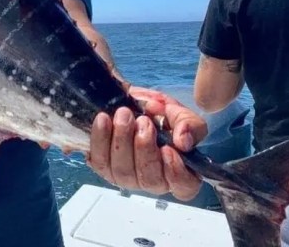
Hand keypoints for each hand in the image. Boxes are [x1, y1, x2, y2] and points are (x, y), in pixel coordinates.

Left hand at [87, 86, 207, 200]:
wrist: (127, 102)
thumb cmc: (156, 113)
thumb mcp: (177, 113)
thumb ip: (188, 125)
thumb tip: (183, 142)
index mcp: (178, 171)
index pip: (184, 187)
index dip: (176, 173)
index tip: (167, 148)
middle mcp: (152, 180)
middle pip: (149, 179)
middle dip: (144, 148)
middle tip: (142, 121)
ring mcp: (127, 177)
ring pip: (123, 172)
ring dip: (122, 141)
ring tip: (124, 115)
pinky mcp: (104, 168)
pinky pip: (100, 161)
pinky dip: (101, 139)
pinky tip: (104, 119)